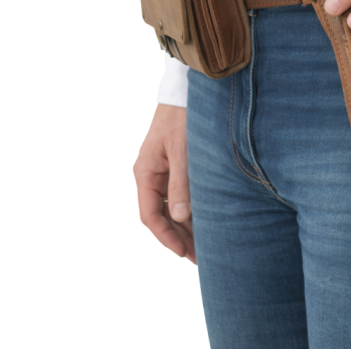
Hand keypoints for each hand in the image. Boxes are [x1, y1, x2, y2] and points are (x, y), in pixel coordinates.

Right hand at [133, 104, 195, 265]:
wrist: (186, 93)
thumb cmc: (183, 118)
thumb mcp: (183, 151)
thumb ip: (182, 183)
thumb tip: (182, 218)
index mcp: (145, 174)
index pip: (151, 216)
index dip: (166, 237)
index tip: (184, 253)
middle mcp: (150, 176)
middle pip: (161, 216)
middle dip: (178, 238)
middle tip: (200, 259)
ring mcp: (162, 172)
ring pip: (171, 209)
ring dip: (185, 228)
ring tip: (203, 248)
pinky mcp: (175, 168)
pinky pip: (179, 197)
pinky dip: (190, 212)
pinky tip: (204, 224)